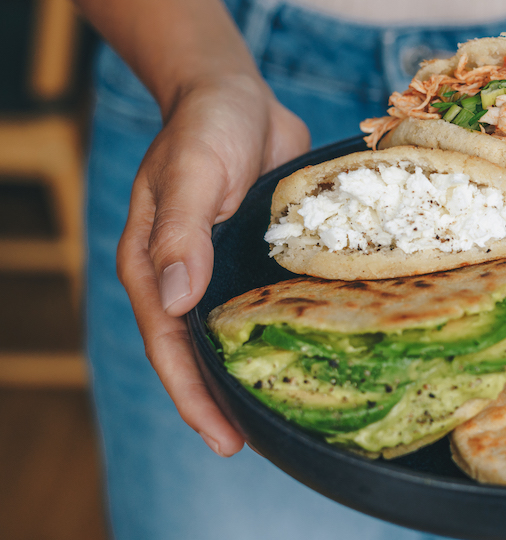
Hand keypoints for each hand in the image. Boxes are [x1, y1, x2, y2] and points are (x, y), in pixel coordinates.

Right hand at [116, 74, 309, 455]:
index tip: (225, 441)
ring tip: (290, 419)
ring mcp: (221, 270)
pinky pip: (266, 306)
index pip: (170, 347)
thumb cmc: (206, 126)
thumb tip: (176, 300)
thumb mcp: (190, 172)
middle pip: (199, 355)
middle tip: (262, 447)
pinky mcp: (255, 259)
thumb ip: (180, 232)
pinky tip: (316, 356)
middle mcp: (186, 277)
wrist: (235, 93)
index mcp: (155, 266)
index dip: (194, 398)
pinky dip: (282, 334)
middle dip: (223, 402)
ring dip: (253, 375)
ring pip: (233, 337)